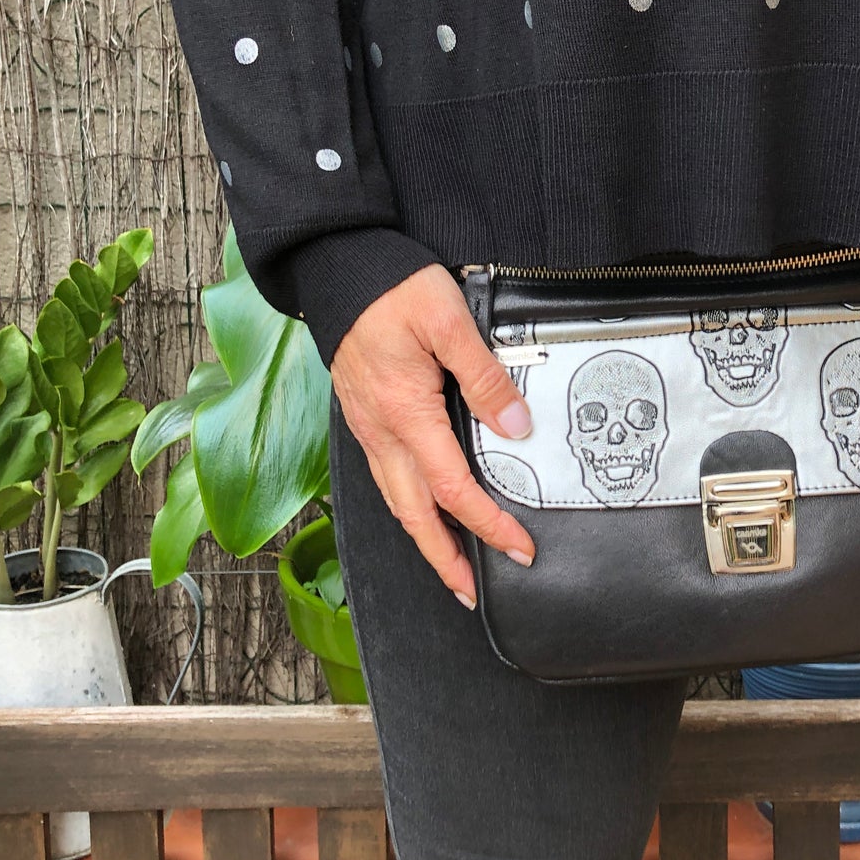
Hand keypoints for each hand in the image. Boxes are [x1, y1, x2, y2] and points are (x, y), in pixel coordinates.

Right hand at [329, 263, 535, 607]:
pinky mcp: (364, 414)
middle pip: (413, 514)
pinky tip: (424, 505)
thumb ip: (485, 376)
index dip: (489, 524)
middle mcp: (381, 431)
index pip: (453, 489)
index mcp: (405, 414)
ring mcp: (368, 425)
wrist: (339, 267)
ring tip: (450, 563)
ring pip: (395, 499)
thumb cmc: (392, 288)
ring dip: (424, 537)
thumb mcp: (449, 322)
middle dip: (443, 559)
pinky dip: (408, 504)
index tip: (519, 548)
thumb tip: (516, 426)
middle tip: (470, 592)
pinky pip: (387, 475)